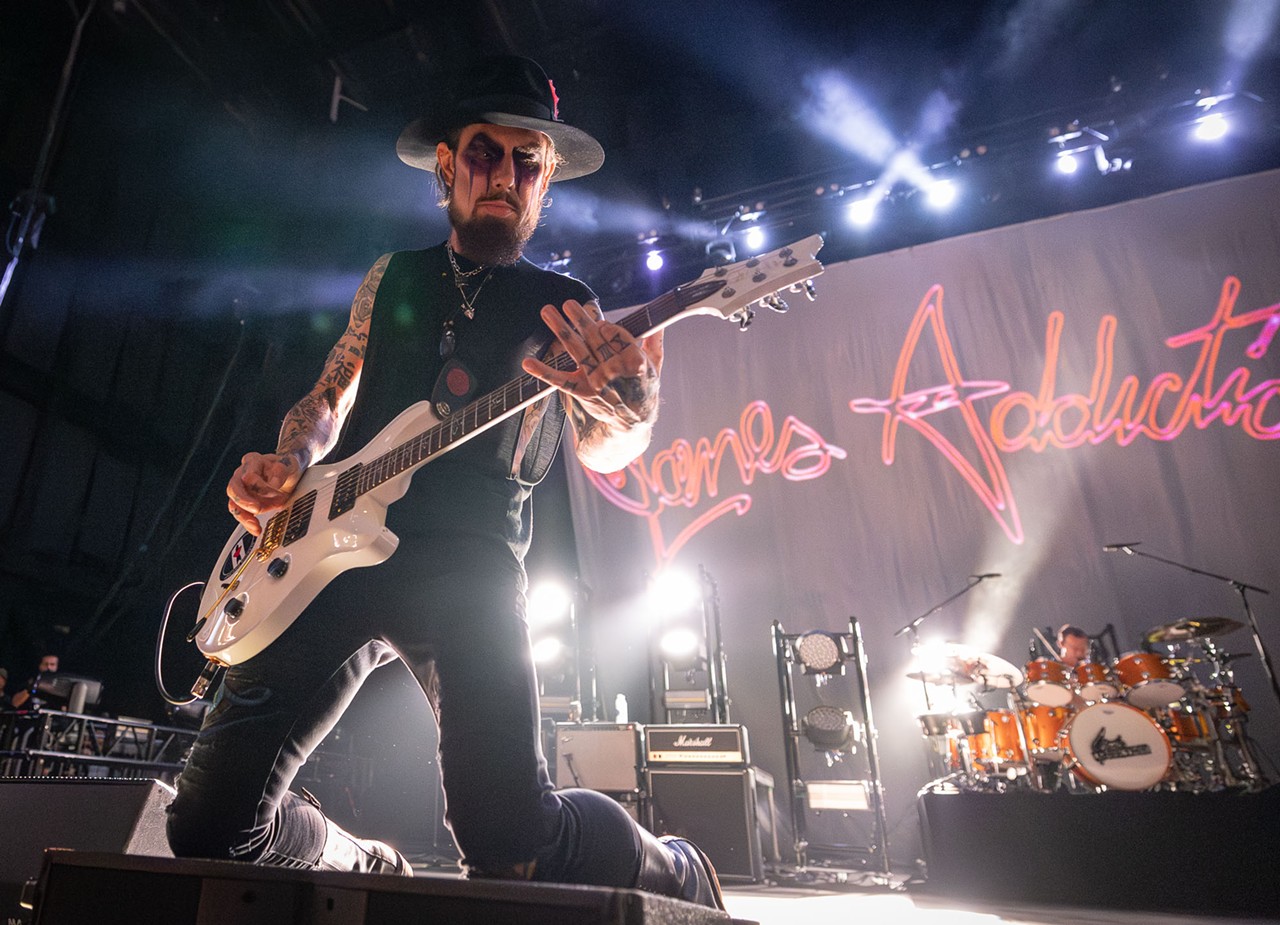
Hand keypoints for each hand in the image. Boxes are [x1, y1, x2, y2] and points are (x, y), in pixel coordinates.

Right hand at [226, 451, 303, 535]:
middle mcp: (242, 473)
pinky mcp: (245, 502)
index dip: (258, 483)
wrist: (289, 474)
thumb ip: (281, 472)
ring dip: (245, 516)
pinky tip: (256, 529)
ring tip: (256, 525)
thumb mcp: (290, 465)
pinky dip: (248, 523)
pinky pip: (241, 513)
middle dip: (244, 501)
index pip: (249, 471)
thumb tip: (273, 483)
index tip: (271, 490)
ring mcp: (242, 489)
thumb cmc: (288, 467)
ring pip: (234, 504)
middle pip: (234, 488)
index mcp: (253, 461)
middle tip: (256, 508)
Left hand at [522, 299, 662, 427]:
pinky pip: (561, 381)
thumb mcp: (655, 366)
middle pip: (594, 339)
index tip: (598, 322)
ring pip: (577, 351)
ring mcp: (597, 382)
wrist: (633, 422)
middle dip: (580, 320)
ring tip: (547, 312)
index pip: (616, 336)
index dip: (605, 327)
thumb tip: (659, 321)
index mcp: (635, 362)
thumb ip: (654, 342)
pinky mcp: (583, 393)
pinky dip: (543, 372)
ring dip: (561, 329)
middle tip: (568, 304)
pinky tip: (528, 362)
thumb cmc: (644, 390)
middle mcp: (615, 371)